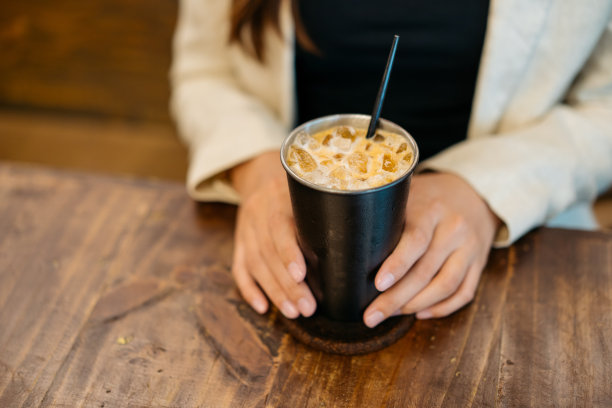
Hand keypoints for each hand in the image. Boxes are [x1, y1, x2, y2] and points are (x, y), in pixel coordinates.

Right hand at [229, 151, 315, 318]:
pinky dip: (249, 290)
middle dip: (287, 284)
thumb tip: (361, 244)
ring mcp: (245, 228)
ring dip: (274, 291)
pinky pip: (239, 268)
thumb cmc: (300, 190)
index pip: (279, 227)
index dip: (288, 252)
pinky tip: (263, 308)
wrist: (260, 176)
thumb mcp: (311, 191)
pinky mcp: (239, 242)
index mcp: (278, 197)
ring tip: (293, 312)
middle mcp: (257, 212)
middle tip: (308, 308)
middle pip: (268, 252)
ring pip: (255, 264)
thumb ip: (327, 210)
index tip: (302, 275)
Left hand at [363, 172, 499, 326]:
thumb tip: (349, 239)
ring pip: (446, 286)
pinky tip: (420, 314)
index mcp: (432, 210)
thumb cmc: (428, 196)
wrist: (474, 193)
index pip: (415, 240)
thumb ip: (387, 212)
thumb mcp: (409, 193)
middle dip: (396, 298)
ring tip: (392, 314)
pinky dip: (442, 308)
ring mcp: (470, 247)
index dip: (397, 265)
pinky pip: (464, 292)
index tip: (378, 284)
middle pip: (426, 270)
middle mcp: (454, 228)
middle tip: (371, 316)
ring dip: (416, 305)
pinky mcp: (480, 263)